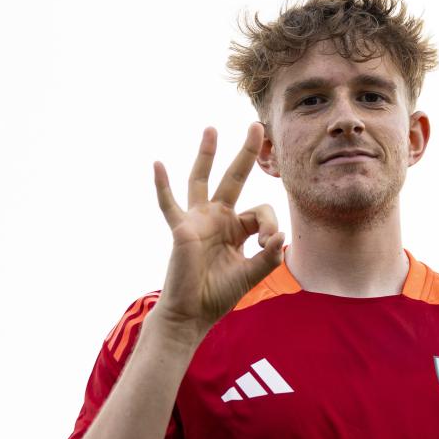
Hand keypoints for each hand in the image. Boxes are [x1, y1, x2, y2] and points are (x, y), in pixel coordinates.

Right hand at [152, 123, 283, 338]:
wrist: (193, 313)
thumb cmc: (219, 294)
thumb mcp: (251, 274)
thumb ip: (269, 256)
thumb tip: (281, 235)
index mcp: (235, 228)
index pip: (259, 210)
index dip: (269, 223)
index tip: (268, 243)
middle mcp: (217, 218)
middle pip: (233, 178)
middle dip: (246, 153)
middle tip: (257, 126)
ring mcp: (197, 220)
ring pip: (201, 180)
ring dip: (207, 154)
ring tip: (212, 129)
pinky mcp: (181, 229)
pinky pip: (168, 204)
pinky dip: (162, 185)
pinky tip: (158, 164)